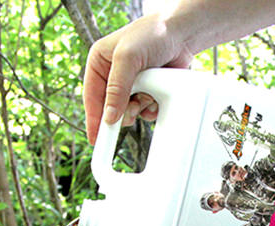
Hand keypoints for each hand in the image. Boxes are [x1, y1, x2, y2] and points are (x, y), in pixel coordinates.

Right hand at [83, 12, 193, 143]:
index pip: (92, 98)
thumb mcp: (127, 58)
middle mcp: (114, 76)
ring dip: (140, 107)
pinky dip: (152, 109)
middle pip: (112, 109)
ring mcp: (132, 86)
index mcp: (99, 64)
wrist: (181, 35)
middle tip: (134, 107)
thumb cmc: (151, 35)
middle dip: (123, 111)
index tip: (95, 140)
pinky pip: (146, 112)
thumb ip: (116, 88)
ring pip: (130, 112)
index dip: (94, 120)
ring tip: (149, 92)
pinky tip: (158, 96)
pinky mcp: (149, 92)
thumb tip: (110, 117)